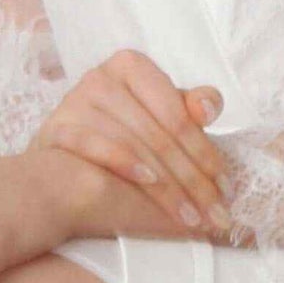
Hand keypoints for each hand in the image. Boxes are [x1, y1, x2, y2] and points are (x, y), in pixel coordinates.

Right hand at [29, 49, 233, 238]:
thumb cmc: (116, 137)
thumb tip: (207, 107)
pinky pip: (96, 145)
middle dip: (193, 181)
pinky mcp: (57, 127)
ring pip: (136, 145)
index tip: (226, 188)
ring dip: (168, 187)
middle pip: (160, 135)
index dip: (206, 153)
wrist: (57, 165)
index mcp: (132, 66)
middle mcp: (101, 76)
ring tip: (190, 216)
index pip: (178, 115)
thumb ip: (187, 109)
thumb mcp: (157, 118)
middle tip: (215, 214)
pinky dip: (124, 163)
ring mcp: (75, 100)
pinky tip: (149, 182)